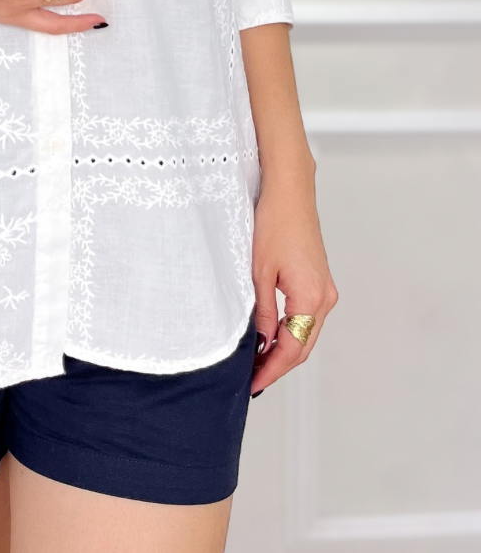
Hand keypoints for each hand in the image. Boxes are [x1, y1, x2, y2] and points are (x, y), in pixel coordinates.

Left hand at [249, 169, 338, 395]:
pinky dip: (290, 331)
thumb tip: (260, 344)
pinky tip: (270, 336)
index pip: (292, 350)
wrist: (289, 192)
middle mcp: (325, 298)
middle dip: (278, 365)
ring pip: (306, 333)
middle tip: (251, 379)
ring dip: (284, 349)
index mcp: (311, 299)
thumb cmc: (273, 224)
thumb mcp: (258, 272)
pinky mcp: (320, 281)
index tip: (252, 385)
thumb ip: (261, 313)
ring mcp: (325, 290)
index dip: (271, 370)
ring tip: (257, 361)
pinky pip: (307, 317)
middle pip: (303, 346)